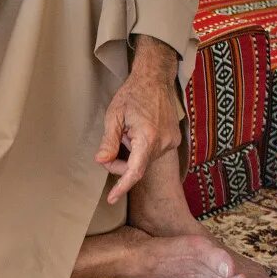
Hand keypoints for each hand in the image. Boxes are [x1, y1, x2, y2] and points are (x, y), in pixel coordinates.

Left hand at [95, 35, 179, 204]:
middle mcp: (164, 143)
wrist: (155, 79)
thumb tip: (101, 161)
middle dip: (120, 163)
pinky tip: (139, 131)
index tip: (111, 198)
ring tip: (129, 131)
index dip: (122, 186)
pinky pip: (153, 153)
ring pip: (145, 161)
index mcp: (149, 137)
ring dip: (131, 154)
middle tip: (111, 145)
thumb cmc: (133, 94)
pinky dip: (141, 149)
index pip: (135, 171)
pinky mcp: (174, 140)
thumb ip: (109, 141)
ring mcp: (172, 142)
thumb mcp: (114, 116)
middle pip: (137, 167)